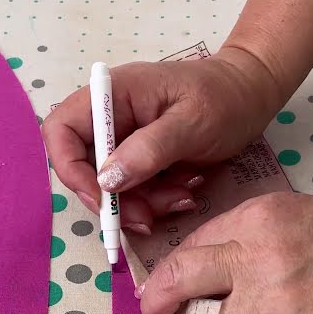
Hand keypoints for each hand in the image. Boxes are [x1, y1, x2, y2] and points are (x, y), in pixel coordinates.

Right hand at [42, 46, 282, 231]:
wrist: (252, 96)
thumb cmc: (224, 97)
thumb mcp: (191, 122)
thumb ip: (148, 150)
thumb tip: (107, 180)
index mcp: (110, 96)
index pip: (61, 131)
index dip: (70, 169)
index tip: (101, 198)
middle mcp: (109, 119)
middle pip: (83, 169)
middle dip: (113, 200)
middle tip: (146, 217)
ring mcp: (123, 142)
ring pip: (110, 189)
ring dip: (142, 205)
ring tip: (182, 196)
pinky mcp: (139, 161)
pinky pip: (133, 193)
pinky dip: (156, 202)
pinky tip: (184, 192)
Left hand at [139, 193, 312, 313]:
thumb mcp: (292, 220)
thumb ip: (243, 241)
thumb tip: (198, 277)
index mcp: (256, 219)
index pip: (190, 247)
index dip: (167, 276)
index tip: (159, 292)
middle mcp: (258, 255)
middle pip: (181, 282)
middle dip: (158, 305)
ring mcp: (274, 300)